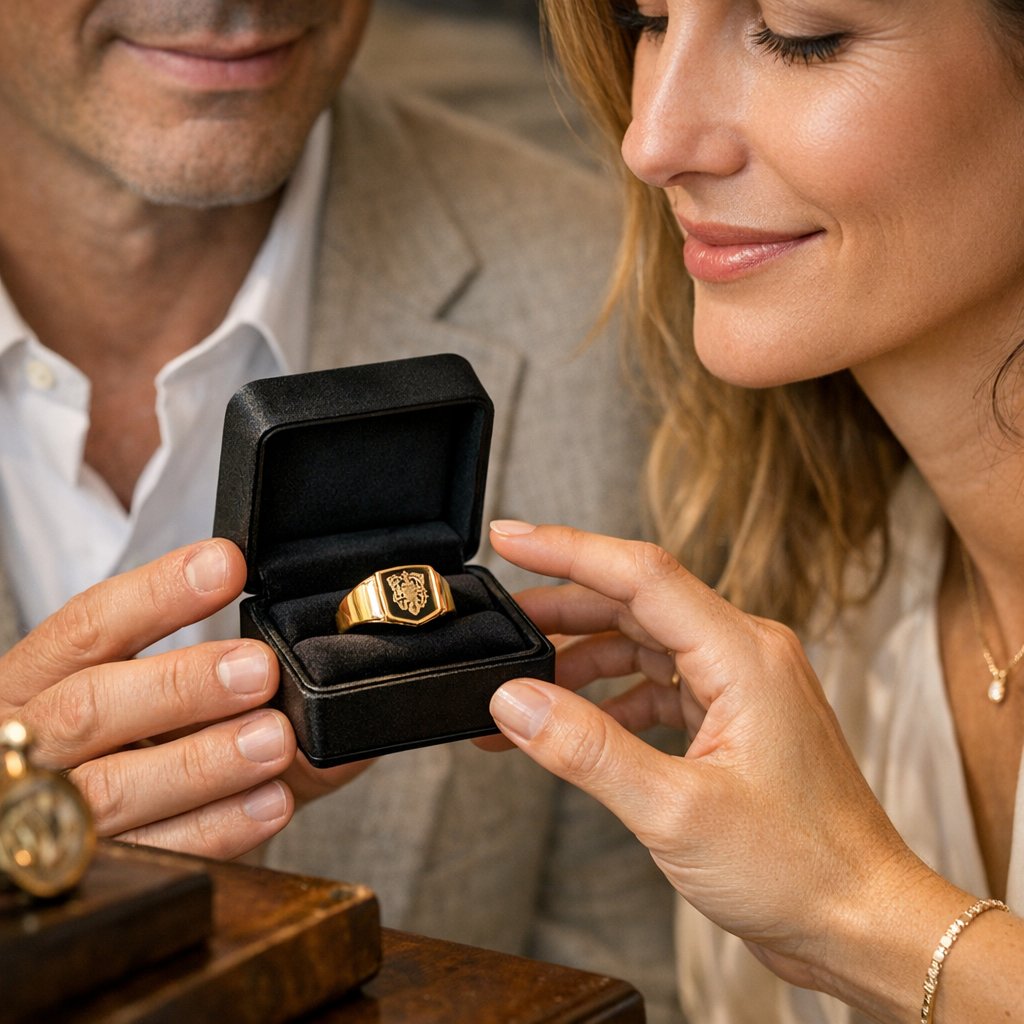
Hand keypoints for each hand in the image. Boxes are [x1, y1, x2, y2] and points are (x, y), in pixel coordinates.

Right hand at [0, 539, 297, 858]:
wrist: (76, 820)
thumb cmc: (130, 741)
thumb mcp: (154, 694)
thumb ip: (228, 673)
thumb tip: (339, 666)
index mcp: (37, 681)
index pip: (86, 627)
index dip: (156, 594)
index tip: (227, 566)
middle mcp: (30, 744)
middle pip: (89, 708)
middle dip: (181, 686)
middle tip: (259, 670)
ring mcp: (51, 815)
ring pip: (113, 791)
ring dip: (203, 763)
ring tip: (274, 740)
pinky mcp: (94, 873)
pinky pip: (153, 855)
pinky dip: (217, 828)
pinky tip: (270, 801)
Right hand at [486, 521, 937, 993]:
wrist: (862, 923)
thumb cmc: (800, 868)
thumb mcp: (676, 811)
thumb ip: (587, 749)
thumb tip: (514, 702)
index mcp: (743, 654)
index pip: (641, 574)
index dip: (567, 549)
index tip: (509, 537)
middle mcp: (744, 654)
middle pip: (635, 603)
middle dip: (560, 610)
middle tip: (498, 623)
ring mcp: (740, 685)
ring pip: (642, 644)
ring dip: (579, 661)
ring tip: (519, 685)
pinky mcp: (732, 717)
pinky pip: (658, 685)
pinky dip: (608, 700)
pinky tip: (570, 728)